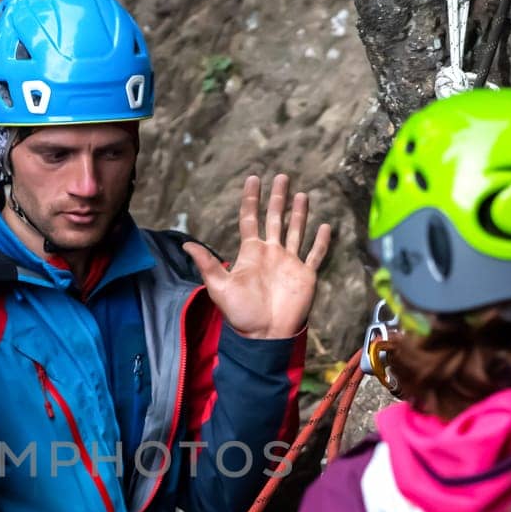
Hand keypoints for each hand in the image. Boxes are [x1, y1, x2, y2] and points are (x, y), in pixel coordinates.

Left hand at [184, 174, 330, 339]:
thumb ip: (207, 264)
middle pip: (275, 218)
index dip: (251, 199)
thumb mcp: (219, 287)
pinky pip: (315, 254)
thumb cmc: (241, 314)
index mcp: (251, 253)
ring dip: (299, 213)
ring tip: (303, 194)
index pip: (250, 218)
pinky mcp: (305, 275)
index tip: (253, 179)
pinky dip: (320, 241)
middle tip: (281, 176)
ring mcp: (290, 263)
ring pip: (296, 231)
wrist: (264, 335)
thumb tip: (186, 245)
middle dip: (278, 198)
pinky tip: (324, 226)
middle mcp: (271, 253)